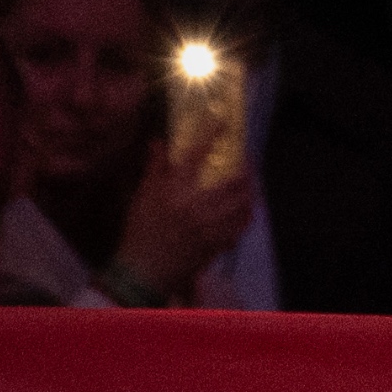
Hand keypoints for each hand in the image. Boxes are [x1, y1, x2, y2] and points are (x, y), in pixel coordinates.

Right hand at [112, 139, 253, 299]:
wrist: (141, 272)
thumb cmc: (139, 232)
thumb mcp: (141, 198)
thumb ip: (154, 168)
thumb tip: (157, 141)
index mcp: (174, 190)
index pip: (195, 154)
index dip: (211, 134)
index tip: (223, 120)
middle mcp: (195, 205)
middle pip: (234, 181)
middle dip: (247, 170)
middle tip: (250, 164)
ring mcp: (209, 226)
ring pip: (243, 205)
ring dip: (251, 194)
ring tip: (252, 188)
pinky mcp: (216, 244)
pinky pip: (240, 227)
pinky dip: (246, 218)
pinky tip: (246, 212)